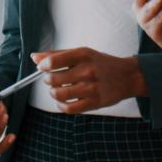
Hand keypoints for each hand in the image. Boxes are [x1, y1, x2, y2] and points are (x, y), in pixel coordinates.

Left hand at [31, 48, 146, 113]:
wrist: (127, 76)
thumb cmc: (100, 63)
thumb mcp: (81, 53)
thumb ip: (57, 55)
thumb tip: (34, 57)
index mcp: (83, 55)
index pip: (54, 61)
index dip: (43, 66)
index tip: (43, 68)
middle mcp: (87, 71)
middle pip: (53, 79)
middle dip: (47, 79)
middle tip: (52, 79)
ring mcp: (92, 88)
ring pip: (59, 94)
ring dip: (53, 92)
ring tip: (57, 89)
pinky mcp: (95, 103)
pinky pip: (69, 108)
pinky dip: (61, 105)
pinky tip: (63, 100)